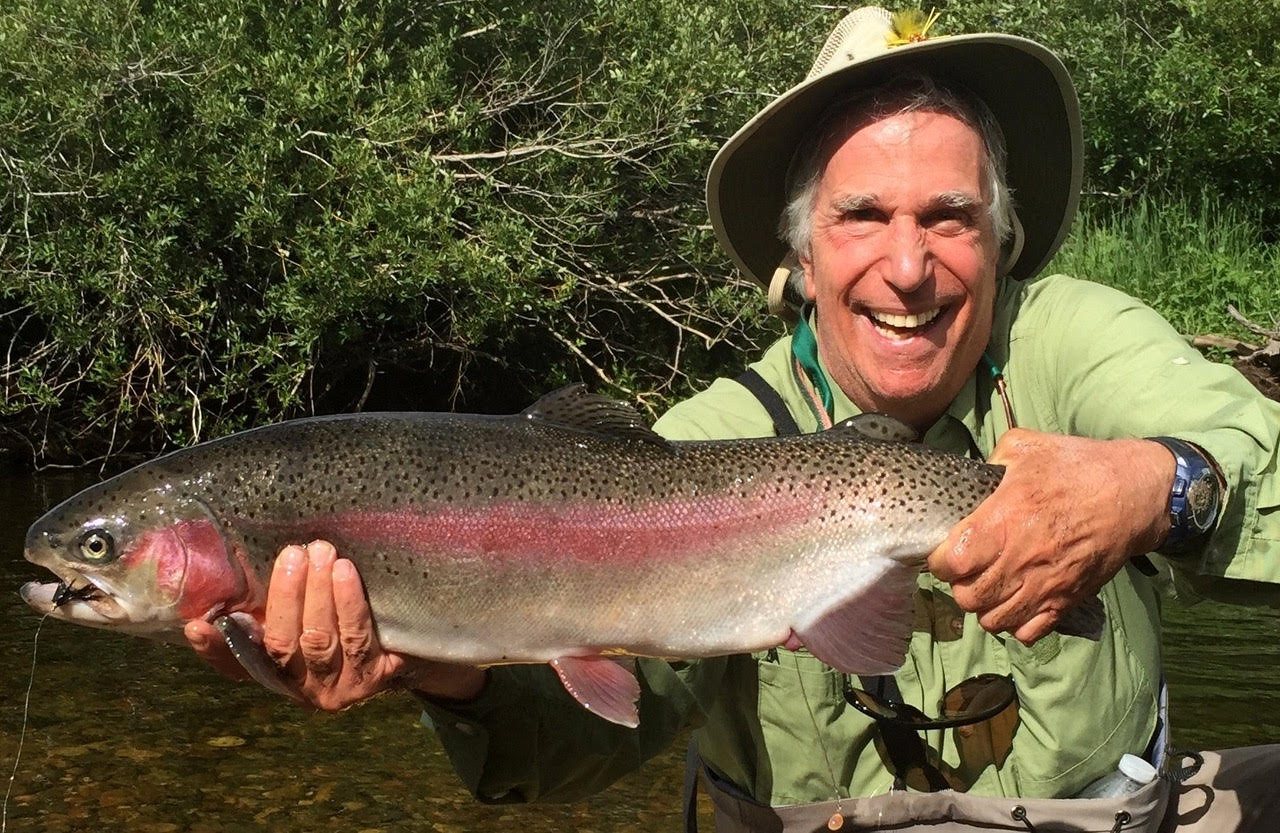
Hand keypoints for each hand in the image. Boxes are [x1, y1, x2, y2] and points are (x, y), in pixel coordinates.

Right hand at [185, 540, 486, 710]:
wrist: (403, 644)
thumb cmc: (337, 618)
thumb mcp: (300, 613)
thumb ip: (265, 600)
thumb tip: (231, 563)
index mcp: (274, 672)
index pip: (235, 664)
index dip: (216, 648)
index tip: (198, 624)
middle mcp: (301, 687)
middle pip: (281, 645)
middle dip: (285, 596)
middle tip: (293, 553)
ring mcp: (338, 686)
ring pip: (319, 640)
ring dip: (318, 594)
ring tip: (320, 551)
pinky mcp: (374, 676)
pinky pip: (360, 637)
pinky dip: (350, 602)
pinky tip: (345, 572)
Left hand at [927, 429, 1172, 643]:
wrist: (1133, 493)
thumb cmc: (1078, 466)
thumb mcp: (1025, 447)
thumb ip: (990, 462)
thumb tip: (972, 477)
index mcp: (1003, 520)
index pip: (951, 563)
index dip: (939, 561)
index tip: (944, 552)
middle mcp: (1020, 559)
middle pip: (967, 597)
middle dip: (960, 585)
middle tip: (967, 570)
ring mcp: (1045, 585)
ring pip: (994, 620)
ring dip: (985, 606)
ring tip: (989, 587)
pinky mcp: (1067, 600)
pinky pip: (1028, 632)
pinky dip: (1015, 623)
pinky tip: (1015, 602)